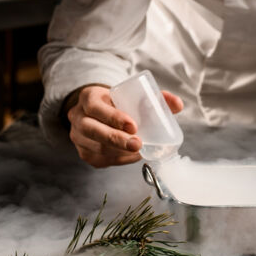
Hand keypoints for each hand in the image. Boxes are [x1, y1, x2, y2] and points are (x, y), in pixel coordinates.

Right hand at [65, 85, 183, 167]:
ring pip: (95, 147)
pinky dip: (118, 160)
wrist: (97, 112)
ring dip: (119, 152)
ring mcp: (78, 136)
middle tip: (138, 144)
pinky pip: (99, 160)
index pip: (95, 107)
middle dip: (116, 139)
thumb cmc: (118, 103)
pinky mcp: (84, 153)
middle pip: (92, 130)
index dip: (113, 117)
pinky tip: (131, 156)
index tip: (133, 125)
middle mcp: (77, 117)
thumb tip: (178, 104)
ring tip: (138, 150)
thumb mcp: (131, 95)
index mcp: (89, 97)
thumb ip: (156, 98)